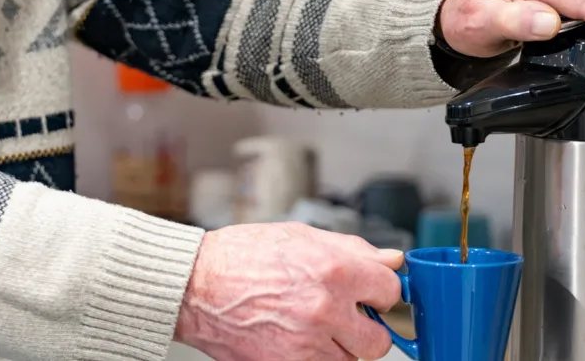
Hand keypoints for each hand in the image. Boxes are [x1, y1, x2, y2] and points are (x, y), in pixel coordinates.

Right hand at [175, 223, 404, 360]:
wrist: (194, 287)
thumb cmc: (240, 256)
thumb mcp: (300, 236)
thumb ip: (353, 249)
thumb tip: (390, 259)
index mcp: (333, 271)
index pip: (390, 292)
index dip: (380, 291)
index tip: (371, 293)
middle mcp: (323, 311)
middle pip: (379, 341)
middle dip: (367, 329)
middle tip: (348, 317)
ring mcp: (305, 345)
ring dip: (340, 347)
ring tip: (314, 326)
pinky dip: (316, 358)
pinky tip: (297, 338)